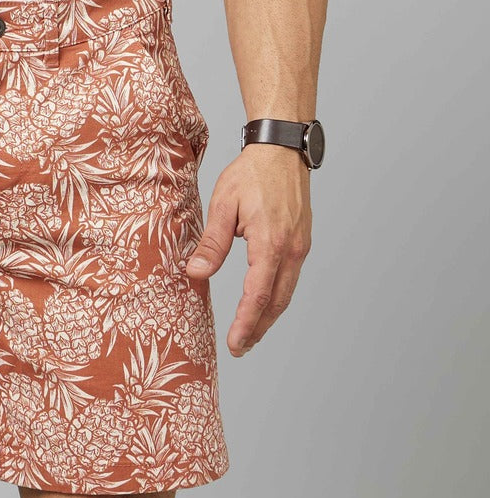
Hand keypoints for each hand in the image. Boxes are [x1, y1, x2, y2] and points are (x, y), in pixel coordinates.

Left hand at [185, 143, 311, 357]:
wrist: (282, 148)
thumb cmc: (252, 173)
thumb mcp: (222, 205)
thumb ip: (211, 243)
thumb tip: (196, 274)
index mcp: (270, 244)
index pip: (256, 296)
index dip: (245, 324)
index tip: (234, 344)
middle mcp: (290, 250)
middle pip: (275, 303)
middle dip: (257, 329)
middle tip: (240, 349)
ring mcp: (299, 247)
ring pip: (285, 294)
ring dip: (268, 318)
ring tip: (250, 336)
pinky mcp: (301, 243)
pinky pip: (289, 280)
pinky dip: (276, 299)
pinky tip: (263, 307)